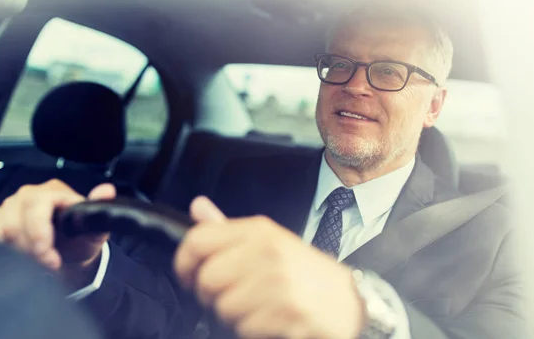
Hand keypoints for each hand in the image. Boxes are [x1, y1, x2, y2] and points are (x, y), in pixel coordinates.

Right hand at [0, 179, 114, 274]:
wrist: (69, 253)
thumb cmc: (81, 239)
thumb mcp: (96, 228)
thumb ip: (99, 209)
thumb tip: (107, 190)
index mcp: (54, 190)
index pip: (39, 205)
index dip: (41, 234)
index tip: (52, 258)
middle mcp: (29, 194)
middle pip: (17, 220)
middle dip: (33, 248)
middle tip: (49, 262)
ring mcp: (11, 206)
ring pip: (4, 231)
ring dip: (23, 251)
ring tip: (41, 259)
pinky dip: (9, 251)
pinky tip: (26, 255)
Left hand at [174, 197, 364, 338]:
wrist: (349, 302)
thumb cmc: (304, 273)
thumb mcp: (269, 241)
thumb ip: (228, 229)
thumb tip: (197, 206)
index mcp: (259, 231)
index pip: (199, 239)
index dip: (184, 262)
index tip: (189, 276)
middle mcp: (268, 251)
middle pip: (206, 279)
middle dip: (211, 296)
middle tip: (231, 296)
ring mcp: (279, 282)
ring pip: (222, 308)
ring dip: (233, 316)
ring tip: (257, 308)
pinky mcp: (287, 312)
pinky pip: (244, 328)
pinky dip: (252, 331)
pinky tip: (271, 320)